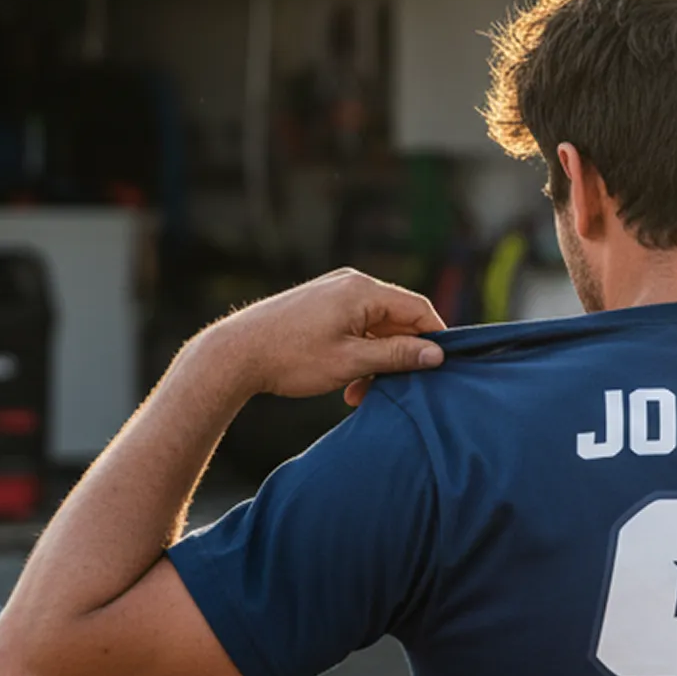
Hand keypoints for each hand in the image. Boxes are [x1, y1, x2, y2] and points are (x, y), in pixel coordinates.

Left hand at [195, 269, 446, 406]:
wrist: (235, 353)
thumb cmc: (292, 357)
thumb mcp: (352, 361)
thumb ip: (397, 355)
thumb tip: (436, 354)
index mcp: (362, 290)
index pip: (418, 309)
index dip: (435, 338)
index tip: (441, 368)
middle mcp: (350, 283)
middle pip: (397, 319)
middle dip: (400, 355)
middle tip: (397, 387)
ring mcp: (332, 292)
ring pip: (374, 327)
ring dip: (376, 359)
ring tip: (361, 392)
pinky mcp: (319, 305)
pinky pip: (354, 326)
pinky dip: (358, 353)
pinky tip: (347, 382)